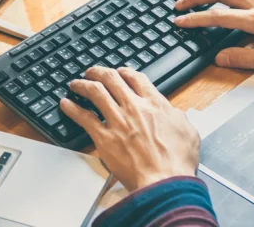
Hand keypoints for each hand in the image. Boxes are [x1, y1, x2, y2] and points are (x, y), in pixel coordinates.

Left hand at [60, 66, 199, 190]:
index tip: (120, 72)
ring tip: (76, 83)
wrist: (165, 181)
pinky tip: (65, 104)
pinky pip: (84, 117)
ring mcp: (117, 121)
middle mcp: (134, 107)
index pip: (136, 78)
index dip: (125, 72)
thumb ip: (178, 117)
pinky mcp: (104, 138)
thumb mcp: (188, 132)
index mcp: (155, 104)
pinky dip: (72, 108)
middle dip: (99, 72)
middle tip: (92, 72)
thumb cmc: (177, 162)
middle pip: (111, 79)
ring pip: (95, 92)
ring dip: (83, 84)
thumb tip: (173, 113)